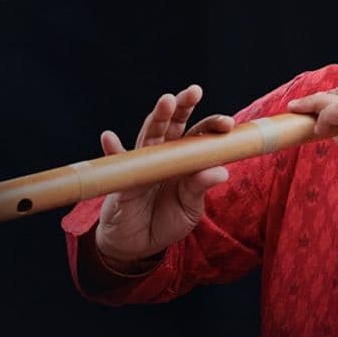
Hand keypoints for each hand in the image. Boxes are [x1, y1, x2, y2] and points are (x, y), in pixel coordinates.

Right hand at [93, 84, 234, 266]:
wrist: (136, 244)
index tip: (227, 124)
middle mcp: (163, 154)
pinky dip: (113, 150)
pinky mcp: (122, 178)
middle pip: (173, 124)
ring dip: (157, 118)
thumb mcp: (189, 208)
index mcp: (185, 158)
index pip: (199, 134)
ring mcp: (141, 163)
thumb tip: (221, 171)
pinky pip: (117, 162)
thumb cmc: (166, 221)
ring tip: (166, 101)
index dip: (212, 125)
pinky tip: (110, 138)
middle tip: (193, 92)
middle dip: (183, 106)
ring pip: (149, 135)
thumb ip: (200, 188)